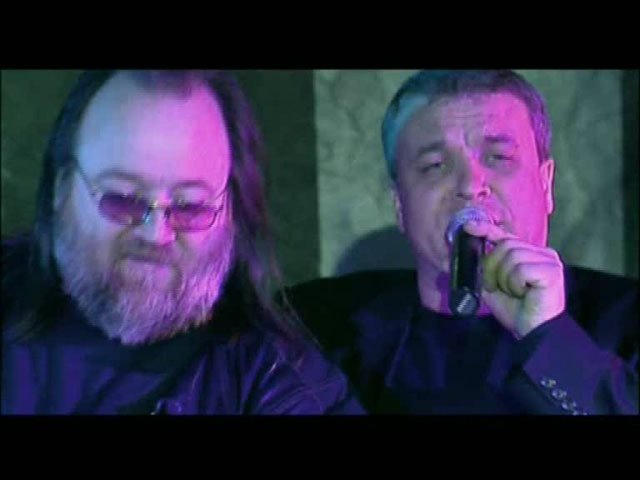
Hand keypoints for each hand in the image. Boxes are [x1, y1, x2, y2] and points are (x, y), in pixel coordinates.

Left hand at [463, 221, 564, 338]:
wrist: (533, 332)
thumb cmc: (516, 310)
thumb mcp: (493, 285)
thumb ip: (485, 268)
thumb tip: (470, 252)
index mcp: (529, 254)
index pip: (506, 236)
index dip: (486, 229)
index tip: (469, 227)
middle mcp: (542, 253)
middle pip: (506, 244)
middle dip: (493, 267)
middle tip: (496, 287)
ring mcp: (549, 261)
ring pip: (513, 256)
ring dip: (504, 278)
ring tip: (514, 292)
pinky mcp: (552, 272)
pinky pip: (522, 270)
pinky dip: (515, 284)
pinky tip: (524, 294)